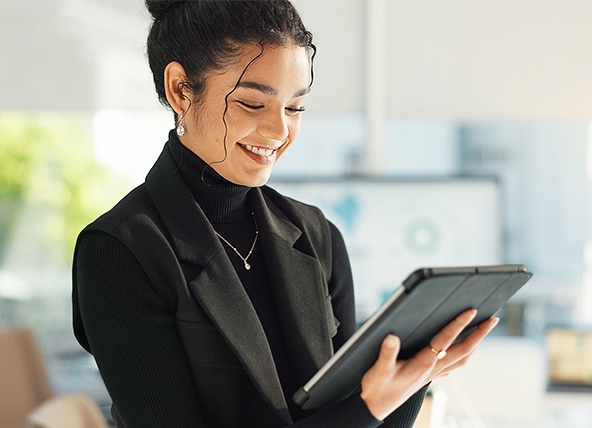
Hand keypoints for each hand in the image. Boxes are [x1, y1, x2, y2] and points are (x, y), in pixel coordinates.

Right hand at [360, 309, 498, 420]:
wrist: (375, 407)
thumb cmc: (377, 389)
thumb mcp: (379, 369)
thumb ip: (387, 353)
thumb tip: (392, 337)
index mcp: (422, 364)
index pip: (445, 340)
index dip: (458, 325)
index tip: (470, 312)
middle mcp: (432, 369)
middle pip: (463, 350)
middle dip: (479, 334)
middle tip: (492, 319)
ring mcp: (432, 374)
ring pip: (461, 359)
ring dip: (474, 344)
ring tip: (482, 331)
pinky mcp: (428, 377)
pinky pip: (453, 366)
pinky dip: (462, 356)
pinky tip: (462, 351)